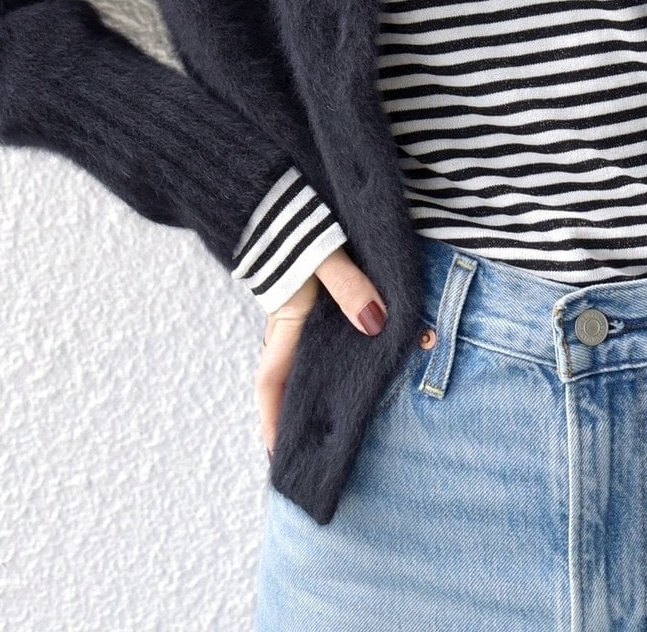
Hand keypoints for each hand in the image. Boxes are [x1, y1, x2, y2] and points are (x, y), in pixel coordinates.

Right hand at [254, 244, 386, 460]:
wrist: (279, 189)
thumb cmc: (298, 224)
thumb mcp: (325, 256)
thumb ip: (349, 287)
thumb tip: (375, 324)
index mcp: (286, 320)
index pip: (271, 381)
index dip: (271, 420)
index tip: (278, 457)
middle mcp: (288, 320)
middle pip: (290, 375)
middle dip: (299, 411)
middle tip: (315, 446)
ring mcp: (300, 306)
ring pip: (308, 354)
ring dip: (321, 381)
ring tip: (345, 411)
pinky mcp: (313, 290)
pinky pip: (323, 332)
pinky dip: (335, 351)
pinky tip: (360, 356)